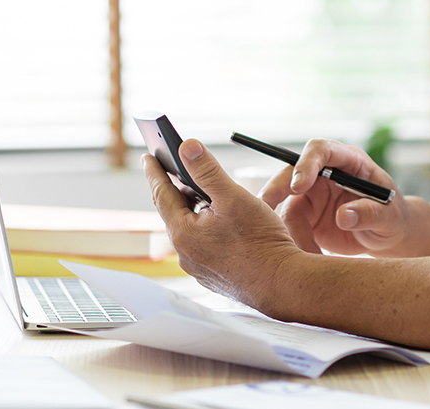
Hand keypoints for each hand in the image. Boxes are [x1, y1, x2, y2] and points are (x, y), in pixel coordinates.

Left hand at [143, 139, 299, 307]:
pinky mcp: (214, 276)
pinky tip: (225, 227)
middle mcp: (185, 253)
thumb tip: (187, 147)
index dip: (155, 172)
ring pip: (191, 231)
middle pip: (176, 213)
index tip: (148, 157)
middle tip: (179, 173)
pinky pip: (204, 247)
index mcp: (183, 232)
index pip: (162, 194)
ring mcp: (199, 267)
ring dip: (196, 213)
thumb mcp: (233, 197)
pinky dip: (209, 231)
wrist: (281, 283)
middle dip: (178, 191)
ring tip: (208, 198)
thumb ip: (208, 170)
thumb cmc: (260, 242)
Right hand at [258, 139, 409, 255]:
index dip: (307, 164)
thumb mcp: (389, 216)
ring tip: (305, 251)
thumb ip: (370, 213)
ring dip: (287, 228)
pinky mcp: (304, 217)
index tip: (299, 186)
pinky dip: (293, 243)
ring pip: (285, 205)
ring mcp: (312, 195)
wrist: (386, 237)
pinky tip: (306, 257)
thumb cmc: (392, 217)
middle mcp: (324, 174)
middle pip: (292, 173)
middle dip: (276, 189)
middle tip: (266, 210)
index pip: (321, 150)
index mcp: (348, 161)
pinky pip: (288, 228)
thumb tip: (344, 216)